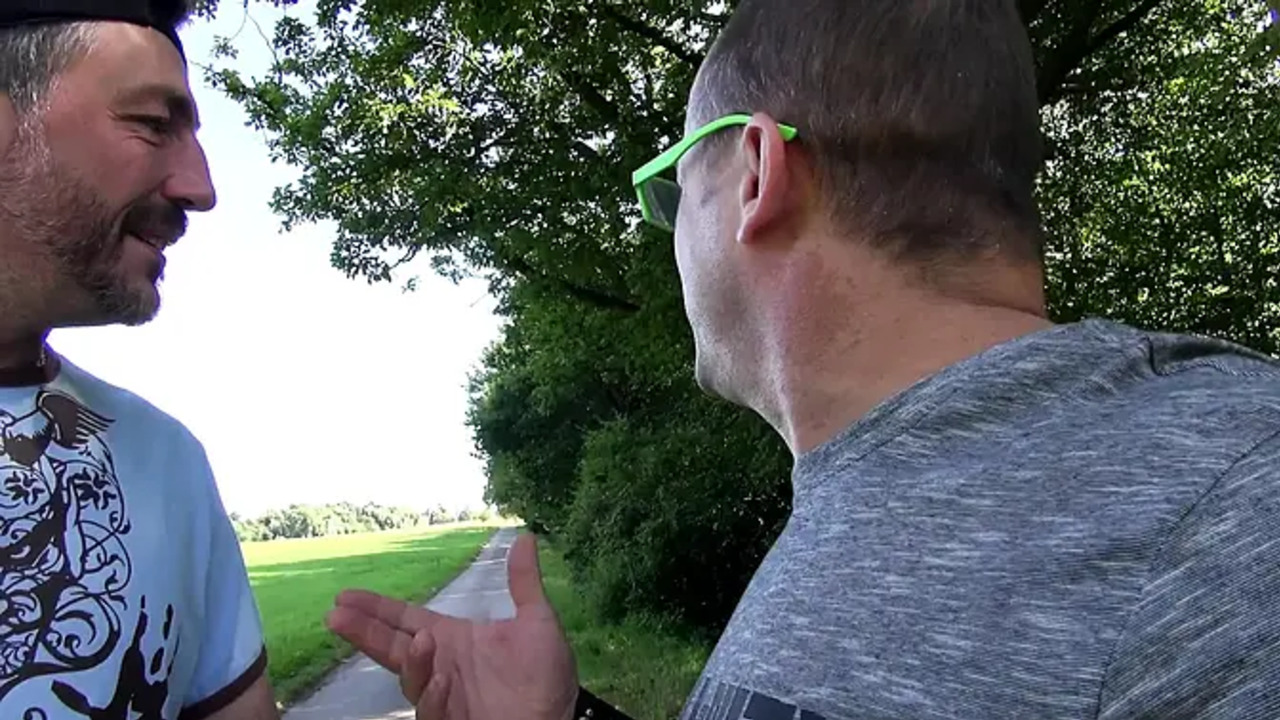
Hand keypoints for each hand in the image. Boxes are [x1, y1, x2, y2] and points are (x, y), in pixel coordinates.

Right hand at [326, 533, 578, 719]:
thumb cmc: (546, 677)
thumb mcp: (538, 623)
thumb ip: (524, 583)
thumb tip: (525, 537)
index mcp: (454, 640)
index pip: (406, 620)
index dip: (377, 609)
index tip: (345, 596)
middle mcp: (440, 666)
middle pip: (393, 647)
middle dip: (365, 632)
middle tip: (336, 615)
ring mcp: (444, 697)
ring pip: (411, 680)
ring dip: (412, 660)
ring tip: (421, 640)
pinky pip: (433, 712)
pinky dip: (433, 697)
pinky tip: (440, 681)